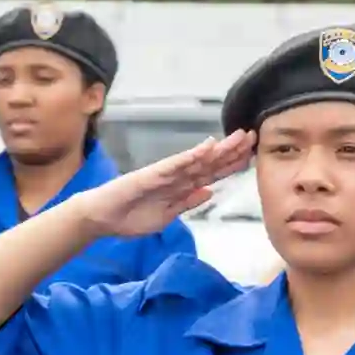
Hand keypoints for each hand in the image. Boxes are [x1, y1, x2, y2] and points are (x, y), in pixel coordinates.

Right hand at [62, 132, 254, 238]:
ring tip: (238, 137)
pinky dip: (192, 155)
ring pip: (198, 160)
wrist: (101, 218)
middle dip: (232, 151)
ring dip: (218, 149)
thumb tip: (209, 192)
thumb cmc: (129, 217)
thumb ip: (187, 203)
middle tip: (253, 136)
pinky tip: (207, 146)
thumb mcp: (167, 216)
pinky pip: (176, 164)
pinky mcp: (152, 175)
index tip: (252, 155)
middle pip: (210, 162)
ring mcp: (165, 174)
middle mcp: (176, 177)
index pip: (212, 174)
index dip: (232, 165)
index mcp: (181, 188)